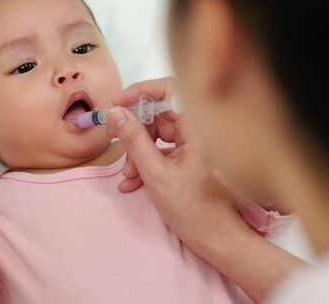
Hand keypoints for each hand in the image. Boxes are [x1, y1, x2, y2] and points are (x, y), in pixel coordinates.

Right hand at [106, 77, 248, 250]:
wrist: (215, 237)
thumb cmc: (194, 210)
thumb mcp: (156, 174)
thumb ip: (134, 141)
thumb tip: (115, 113)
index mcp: (198, 129)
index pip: (169, 91)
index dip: (141, 92)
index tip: (118, 103)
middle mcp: (197, 132)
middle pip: (159, 113)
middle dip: (134, 128)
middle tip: (113, 135)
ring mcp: (192, 145)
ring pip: (157, 134)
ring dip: (137, 151)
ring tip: (128, 174)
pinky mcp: (187, 158)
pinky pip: (161, 150)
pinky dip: (145, 162)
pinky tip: (132, 181)